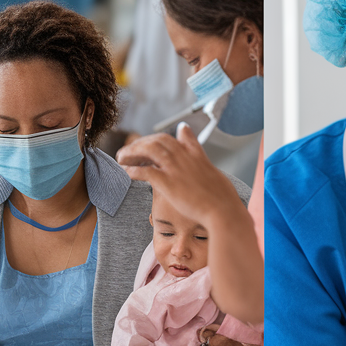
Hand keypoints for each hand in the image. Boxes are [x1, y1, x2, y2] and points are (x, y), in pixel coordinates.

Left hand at [116, 124, 244, 228]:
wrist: (223, 210)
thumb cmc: (224, 200)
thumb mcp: (219, 177)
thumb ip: (208, 170)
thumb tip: (209, 170)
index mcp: (197, 155)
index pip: (183, 135)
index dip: (169, 135)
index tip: (157, 136)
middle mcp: (185, 157)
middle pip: (158, 139)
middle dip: (142, 142)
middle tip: (131, 150)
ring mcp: (175, 168)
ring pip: (148, 149)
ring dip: (132, 152)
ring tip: (121, 158)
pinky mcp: (167, 182)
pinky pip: (144, 171)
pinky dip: (132, 169)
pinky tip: (125, 172)